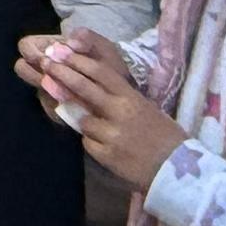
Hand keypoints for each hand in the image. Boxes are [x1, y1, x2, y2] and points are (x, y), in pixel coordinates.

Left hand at [16, 28, 178, 187]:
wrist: (180, 174)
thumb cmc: (165, 137)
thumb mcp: (146, 109)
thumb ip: (120, 97)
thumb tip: (90, 83)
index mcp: (132, 98)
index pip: (100, 72)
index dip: (78, 60)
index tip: (60, 51)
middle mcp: (120, 113)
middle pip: (83, 87)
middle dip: (61, 73)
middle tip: (45, 63)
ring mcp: (112, 135)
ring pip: (82, 118)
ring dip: (79, 116)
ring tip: (80, 115)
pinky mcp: (107, 156)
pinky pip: (88, 142)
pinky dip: (91, 141)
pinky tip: (101, 144)